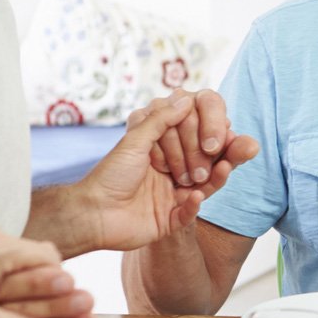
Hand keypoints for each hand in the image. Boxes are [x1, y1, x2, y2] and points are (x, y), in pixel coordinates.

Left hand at [75, 92, 258, 253]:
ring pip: (204, 185)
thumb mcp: (135, 140)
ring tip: (225, 167)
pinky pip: (189, 212)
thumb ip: (161, 120)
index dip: (208, 132)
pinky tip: (196, 196)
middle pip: (204, 161)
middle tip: (215, 149)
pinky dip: (194, 205)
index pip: (194, 137)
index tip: (222, 126)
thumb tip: (185, 98)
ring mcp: (172, 195)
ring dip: (215, 176)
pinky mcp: (171, 219)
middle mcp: (170, 170)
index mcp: (162, 149)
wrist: (92, 214)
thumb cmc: (109, 175)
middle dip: (213, 154)